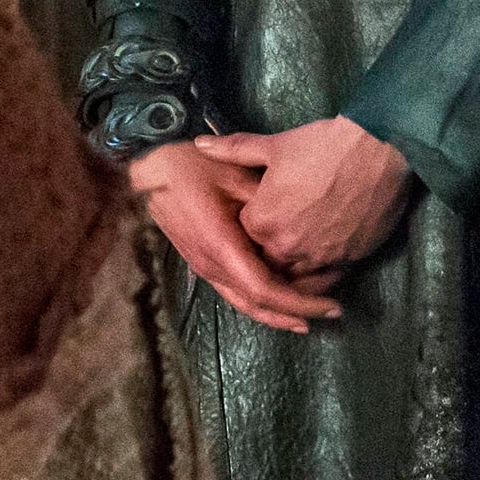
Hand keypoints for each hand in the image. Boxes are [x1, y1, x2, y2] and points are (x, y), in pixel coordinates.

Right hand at [129, 142, 344, 333]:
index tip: (330, 305)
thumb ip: (267, 204)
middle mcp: (210, 265)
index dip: (299, 303)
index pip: (264, 290)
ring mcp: (203, 266)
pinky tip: (279, 298)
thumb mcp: (235, 175)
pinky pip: (234, 290)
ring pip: (244, 302)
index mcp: (220, 246)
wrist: (149, 168)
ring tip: (310, 313)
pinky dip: (260, 300)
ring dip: (277, 312)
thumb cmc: (191, 166)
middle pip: (256, 305)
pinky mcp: (202, 261)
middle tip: (331, 311)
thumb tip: (299, 227)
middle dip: (295, 313)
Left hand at [202, 117, 416, 284]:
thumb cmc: (322, 146)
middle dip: (271, 252)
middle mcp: (288, 246)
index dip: (252, 226)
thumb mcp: (273, 146)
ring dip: (298, 268)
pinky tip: (327, 258)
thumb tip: (200, 142)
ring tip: (303, 252)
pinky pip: (331, 276)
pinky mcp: (351, 258)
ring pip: (300, 276)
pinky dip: (326, 271)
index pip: (245, 237)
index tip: (261, 213)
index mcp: (262, 222)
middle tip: (281, 236)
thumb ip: (233, 150)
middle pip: (269, 262)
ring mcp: (321, 256)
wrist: (379, 150)